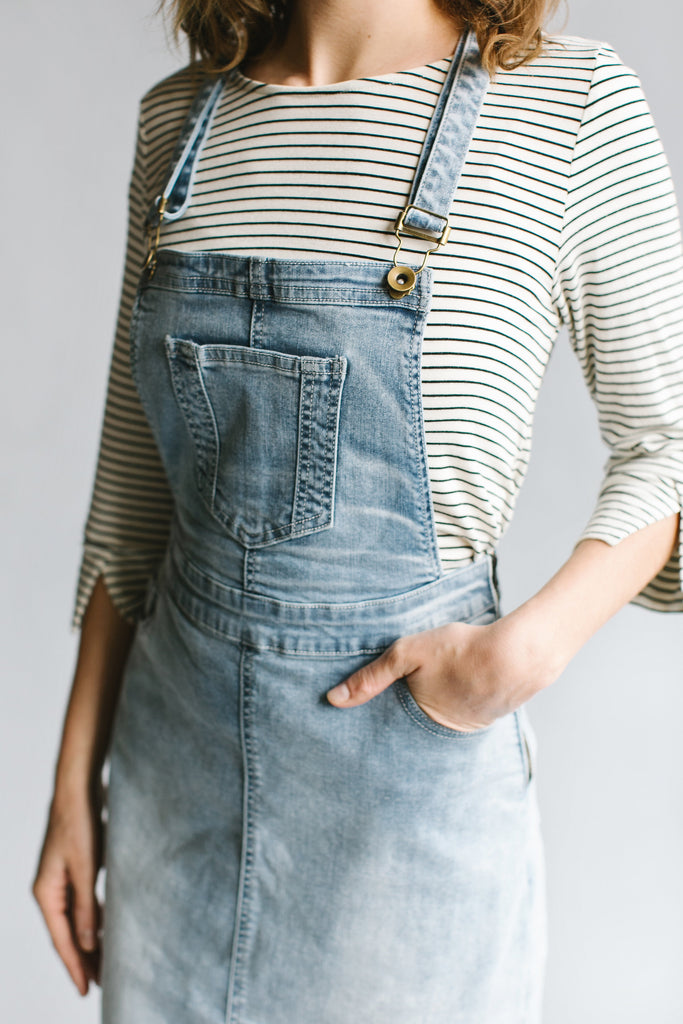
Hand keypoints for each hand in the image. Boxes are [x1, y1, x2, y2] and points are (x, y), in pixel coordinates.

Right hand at [32, 784, 103, 995]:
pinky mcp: (75, 869)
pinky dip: (94, 920)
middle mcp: (50, 890)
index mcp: (46, 893)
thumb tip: (89, 942)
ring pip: (77, 920)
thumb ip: (87, 906)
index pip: (62, 939)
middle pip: (67, 934)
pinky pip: (83, 904)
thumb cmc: (79, 824)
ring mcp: (62, 880)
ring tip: (106, 964)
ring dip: (90, 941)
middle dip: (83, 960)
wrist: (78, 790)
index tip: (86, 989)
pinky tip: (106, 930)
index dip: (75, 966)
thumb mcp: (86, 868)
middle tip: (101, 984)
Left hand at [327, 615, 552, 731]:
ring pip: (439, 721)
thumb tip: (333, 699)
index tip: (361, 718)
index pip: (387, 729)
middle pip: (413, 729)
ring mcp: (468, 728)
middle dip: (402, 721)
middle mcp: (443, 734)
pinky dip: (456, 702)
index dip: (376, 720)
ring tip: (426, 696)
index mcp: (418, 721)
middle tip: (391, 705)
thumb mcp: (407, 653)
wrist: (519, 654)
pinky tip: (456, 687)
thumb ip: (371, 677)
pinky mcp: (488, 716)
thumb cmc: (460, 651)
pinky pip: (464, 712)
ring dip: (432, 711)